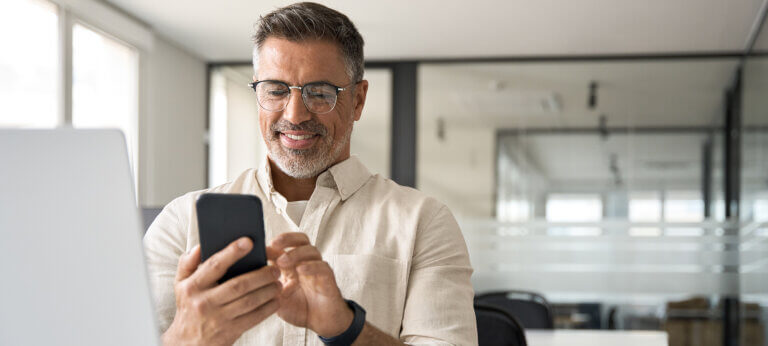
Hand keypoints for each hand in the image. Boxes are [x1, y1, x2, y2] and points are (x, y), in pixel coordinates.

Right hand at [162, 237, 281, 345]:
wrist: (186, 343)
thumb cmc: (188, 307)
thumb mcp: (180, 285)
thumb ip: (188, 263)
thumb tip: (201, 245)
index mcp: (193, 287)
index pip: (215, 265)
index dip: (232, 252)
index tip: (249, 242)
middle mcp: (204, 302)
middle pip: (239, 285)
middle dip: (261, 275)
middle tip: (275, 269)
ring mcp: (218, 319)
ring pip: (250, 301)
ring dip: (268, 291)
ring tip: (278, 283)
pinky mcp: (230, 332)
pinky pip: (254, 318)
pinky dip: (268, 308)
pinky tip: (276, 300)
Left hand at [268, 233, 353, 337]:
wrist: (320, 324)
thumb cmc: (300, 309)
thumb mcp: (277, 298)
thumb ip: (267, 286)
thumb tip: (250, 276)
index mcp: (292, 265)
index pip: (285, 246)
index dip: (273, 245)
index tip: (259, 248)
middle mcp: (306, 263)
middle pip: (300, 240)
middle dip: (287, 238)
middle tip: (274, 244)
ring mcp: (317, 270)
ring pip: (311, 251)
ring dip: (296, 253)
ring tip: (283, 261)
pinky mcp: (328, 279)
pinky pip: (322, 267)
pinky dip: (311, 266)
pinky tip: (301, 270)